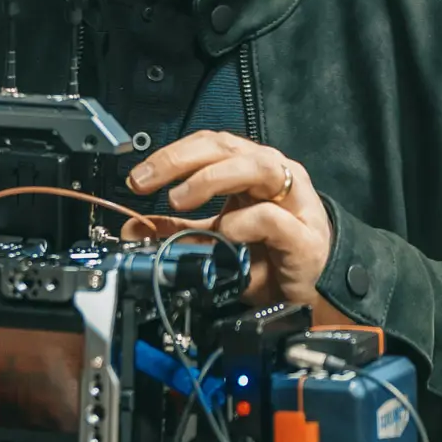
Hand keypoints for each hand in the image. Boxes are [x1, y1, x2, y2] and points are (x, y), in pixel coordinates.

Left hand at [129, 130, 333, 307]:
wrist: (306, 296)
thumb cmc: (268, 259)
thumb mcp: (213, 240)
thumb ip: (178, 229)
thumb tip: (134, 228)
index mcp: (250, 171)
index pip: (209, 145)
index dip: (171, 156)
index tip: (138, 178)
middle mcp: (274, 176)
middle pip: (226, 148)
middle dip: (181, 160)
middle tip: (146, 180)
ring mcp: (293, 202)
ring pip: (255, 167)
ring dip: (210, 178)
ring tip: (178, 198)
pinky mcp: (303, 235)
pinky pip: (270, 217)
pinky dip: (242, 222)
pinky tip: (225, 234)